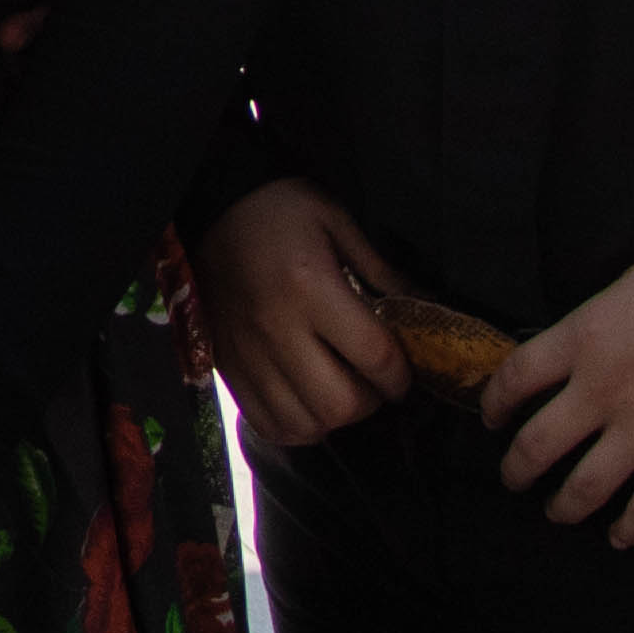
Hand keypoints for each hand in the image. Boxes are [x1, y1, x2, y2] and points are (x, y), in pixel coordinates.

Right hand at [194, 178, 421, 451]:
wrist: (209, 206)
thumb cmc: (280, 209)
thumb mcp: (337, 222)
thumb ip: (381, 270)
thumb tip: (423, 307)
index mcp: (311, 288)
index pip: (374, 355)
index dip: (402, 375)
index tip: (406, 373)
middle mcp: (278, 329)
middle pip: (339, 404)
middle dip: (370, 402)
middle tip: (373, 382)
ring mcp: (248, 354)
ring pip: (303, 424)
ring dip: (333, 418)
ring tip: (340, 392)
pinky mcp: (227, 367)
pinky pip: (266, 423)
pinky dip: (295, 426)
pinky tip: (306, 402)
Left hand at [484, 248, 633, 548]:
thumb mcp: (626, 287)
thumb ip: (593, 324)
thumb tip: (576, 347)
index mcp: (582, 341)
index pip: (516, 378)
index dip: (495, 402)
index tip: (492, 415)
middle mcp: (601, 393)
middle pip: (537, 444)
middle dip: (517, 468)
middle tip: (513, 477)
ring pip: (583, 488)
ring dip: (562, 506)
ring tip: (556, 510)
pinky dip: (630, 530)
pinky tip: (619, 537)